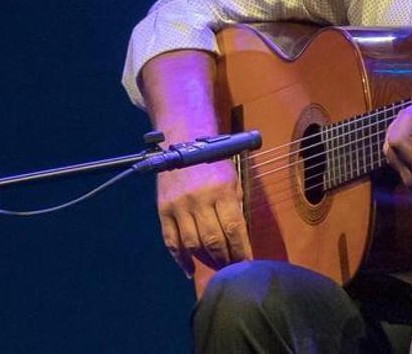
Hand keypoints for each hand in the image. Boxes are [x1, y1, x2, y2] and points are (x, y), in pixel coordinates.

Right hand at [157, 159, 251, 275]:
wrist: (182, 142)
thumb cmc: (212, 162)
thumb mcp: (233, 179)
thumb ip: (236, 207)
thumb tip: (240, 239)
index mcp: (221, 190)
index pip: (234, 229)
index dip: (242, 251)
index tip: (248, 265)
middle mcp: (199, 199)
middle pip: (213, 240)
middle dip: (225, 260)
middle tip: (232, 270)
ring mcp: (179, 205)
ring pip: (192, 244)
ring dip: (205, 261)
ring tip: (215, 267)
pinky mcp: (163, 210)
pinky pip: (171, 241)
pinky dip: (179, 259)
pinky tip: (189, 269)